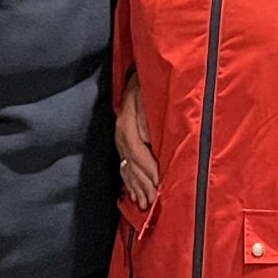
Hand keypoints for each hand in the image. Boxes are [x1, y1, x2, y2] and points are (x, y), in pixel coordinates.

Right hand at [115, 75, 159, 207]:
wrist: (137, 74)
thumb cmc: (148, 83)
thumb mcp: (148, 94)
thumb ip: (148, 116)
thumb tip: (148, 139)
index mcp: (126, 122)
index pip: (136, 151)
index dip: (147, 168)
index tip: (158, 183)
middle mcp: (120, 134)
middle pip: (130, 163)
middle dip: (142, 184)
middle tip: (152, 202)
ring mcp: (119, 139)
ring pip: (127, 167)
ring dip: (136, 187)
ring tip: (145, 204)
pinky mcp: (122, 143)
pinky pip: (124, 166)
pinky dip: (129, 182)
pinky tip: (133, 195)